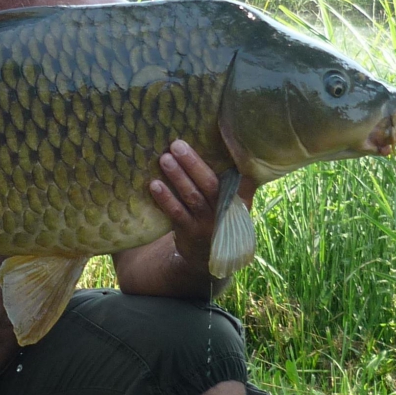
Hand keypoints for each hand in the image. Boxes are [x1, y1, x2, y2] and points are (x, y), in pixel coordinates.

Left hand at [149, 141, 256, 274]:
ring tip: (164, 159)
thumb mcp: (233, 201)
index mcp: (240, 199)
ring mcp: (208, 223)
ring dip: (178, 177)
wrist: (207, 255)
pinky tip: (154, 185)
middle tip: (177, 145)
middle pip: (210, 184)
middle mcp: (227, 211)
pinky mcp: (189, 232)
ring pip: (192, 197)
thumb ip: (232, 179)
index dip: (234, 161)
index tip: (222, 139)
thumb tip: (223, 142)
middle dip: (193, 164)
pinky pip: (176, 213)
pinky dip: (165, 199)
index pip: (240, 178)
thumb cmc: (217, 215)